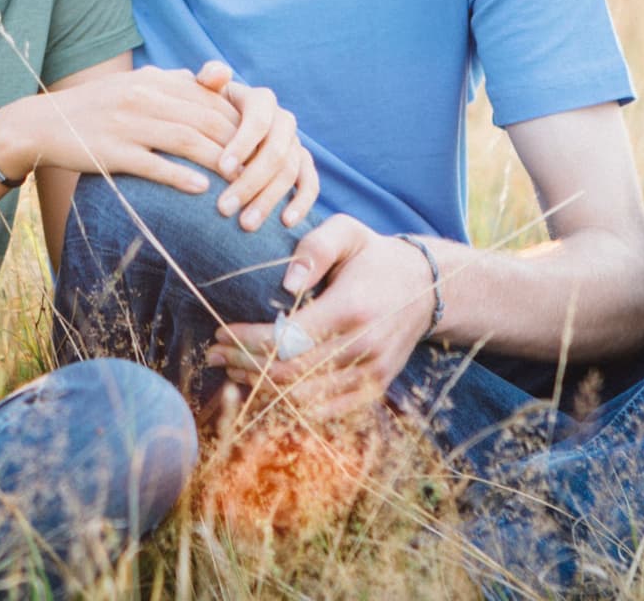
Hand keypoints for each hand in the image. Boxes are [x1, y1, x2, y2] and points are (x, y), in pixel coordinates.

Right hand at [0, 66, 240, 193]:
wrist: (44, 123)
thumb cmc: (97, 106)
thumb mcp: (135, 83)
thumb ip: (175, 81)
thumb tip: (214, 80)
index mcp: (153, 80)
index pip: (209, 100)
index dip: (239, 122)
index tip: (261, 143)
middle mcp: (143, 98)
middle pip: (204, 120)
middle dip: (238, 144)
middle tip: (262, 167)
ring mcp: (126, 125)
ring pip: (185, 141)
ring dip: (218, 162)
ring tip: (241, 181)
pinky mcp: (110, 152)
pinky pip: (152, 165)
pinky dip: (179, 177)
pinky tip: (201, 190)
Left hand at [194, 61, 319, 230]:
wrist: (221, 128)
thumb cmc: (206, 111)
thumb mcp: (203, 93)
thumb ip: (208, 80)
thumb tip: (214, 75)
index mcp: (261, 99)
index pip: (258, 120)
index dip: (243, 143)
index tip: (222, 169)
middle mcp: (283, 120)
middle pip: (275, 152)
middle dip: (250, 182)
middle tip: (225, 208)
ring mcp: (295, 143)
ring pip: (289, 172)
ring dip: (268, 200)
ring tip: (245, 224)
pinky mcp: (303, 165)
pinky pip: (310, 184)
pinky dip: (302, 203)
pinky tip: (285, 223)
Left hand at [205, 215, 435, 418]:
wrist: (427, 287)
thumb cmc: (375, 256)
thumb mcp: (348, 232)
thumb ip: (315, 247)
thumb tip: (286, 284)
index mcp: (352, 308)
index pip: (287, 338)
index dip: (247, 340)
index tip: (220, 331)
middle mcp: (365, 346)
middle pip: (290, 372)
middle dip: (245, 365)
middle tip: (215, 353)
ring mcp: (372, 373)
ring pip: (303, 397)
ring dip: (261, 387)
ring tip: (233, 370)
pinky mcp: (375, 388)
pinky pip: (326, 410)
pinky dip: (289, 404)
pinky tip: (264, 387)